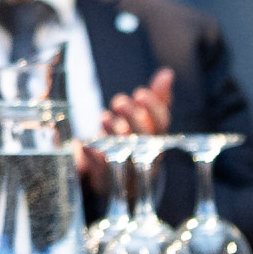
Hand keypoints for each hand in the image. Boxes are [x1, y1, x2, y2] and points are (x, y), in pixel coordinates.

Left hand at [79, 62, 173, 196]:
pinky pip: (102, 170)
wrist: (117, 177)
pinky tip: (85, 144)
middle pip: (145, 138)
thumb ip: (157, 98)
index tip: (140, 93)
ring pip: (127, 154)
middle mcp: (146, 155)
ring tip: (105, 117)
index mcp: (157, 137)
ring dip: (116, 135)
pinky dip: (94, 156)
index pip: (162, 123)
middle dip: (134, 119)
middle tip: (120, 102)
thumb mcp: (146, 118)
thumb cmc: (133, 140)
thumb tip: (167, 72)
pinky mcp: (108, 181)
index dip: (153, 108)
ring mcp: (128, 169)